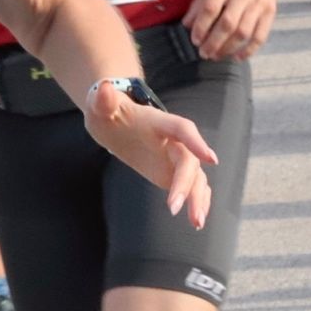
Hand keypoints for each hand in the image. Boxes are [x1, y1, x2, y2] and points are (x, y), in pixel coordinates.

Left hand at [82, 81, 216, 228]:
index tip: (210, 159)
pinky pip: (191, 187)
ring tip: (196, 223)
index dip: (196, 142)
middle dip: (184, 183)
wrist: (114, 119)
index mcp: (158, 121)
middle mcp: (172, 140)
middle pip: (188, 160)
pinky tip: (197, 221)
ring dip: (197, 199)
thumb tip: (104, 88)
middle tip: (173, 208)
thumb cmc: (108, 110)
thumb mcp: (100, 104)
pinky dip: (197, 201)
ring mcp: (174, 157)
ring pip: (194, 177)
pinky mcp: (172, 172)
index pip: (182, 129)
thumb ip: (103, 99)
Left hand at [182, 0, 287, 60]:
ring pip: (243, 33)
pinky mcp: (270, 11)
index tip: (194, 39)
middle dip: (213, 43)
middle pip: (227, 24)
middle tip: (203, 53)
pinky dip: (249, 50)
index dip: (201, 27)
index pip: (211, 8)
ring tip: (215, 55)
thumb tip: (187, 24)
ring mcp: (259, 3)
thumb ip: (200, 0)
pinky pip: (260, 35)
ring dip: (227, 48)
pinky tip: (237, 57)